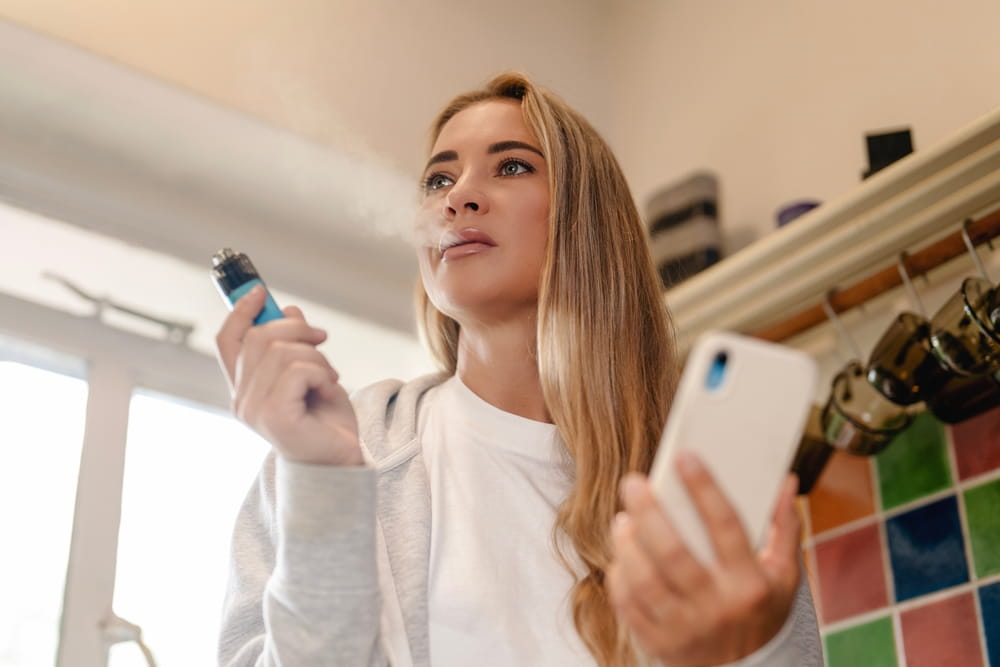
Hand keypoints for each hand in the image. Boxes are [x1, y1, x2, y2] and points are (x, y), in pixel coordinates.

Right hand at [215, 285, 361, 465]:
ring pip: (283, 351)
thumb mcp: (313, 372)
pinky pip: (298, 371)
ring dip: (317, 357)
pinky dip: (321, 374)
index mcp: (244, 388)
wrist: (342, 461)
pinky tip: (328, 390)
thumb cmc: (326, 421)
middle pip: (259, 337)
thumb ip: (295, 344)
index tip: (261, 291)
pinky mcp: (273, 416)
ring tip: (328, 378)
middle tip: (322, 339)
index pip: (227, 340)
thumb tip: (289, 309)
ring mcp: (253, 409)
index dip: (240, 311)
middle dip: (297, 329)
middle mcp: (241, 399)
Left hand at [607, 452, 800, 666]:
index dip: (705, 488)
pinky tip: (622, 555)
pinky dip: (620, 577)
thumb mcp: (784, 576)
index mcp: (749, 584)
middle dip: (649, 513)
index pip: (727, 527)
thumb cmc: (762, 613)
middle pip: (674, 553)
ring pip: (645, 581)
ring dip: (628, 545)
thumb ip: (784, 528)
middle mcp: (717, 607)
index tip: (685, 456)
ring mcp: (685, 628)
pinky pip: (629, 606)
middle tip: (633, 483)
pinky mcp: (660, 644)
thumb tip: (787, 481)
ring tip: (624, 520)